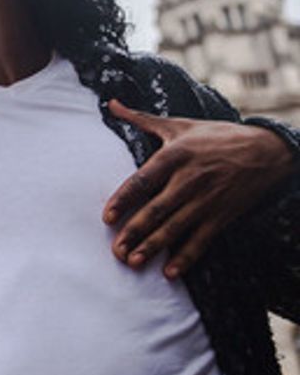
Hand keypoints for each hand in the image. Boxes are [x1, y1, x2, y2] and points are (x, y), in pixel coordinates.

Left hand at [103, 99, 294, 277]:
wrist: (267, 150)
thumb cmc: (216, 136)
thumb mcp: (179, 124)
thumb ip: (141, 118)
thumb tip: (111, 102)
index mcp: (175, 155)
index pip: (143, 180)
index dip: (124, 199)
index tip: (107, 217)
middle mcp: (190, 179)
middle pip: (157, 208)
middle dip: (135, 231)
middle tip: (115, 250)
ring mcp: (208, 199)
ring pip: (176, 227)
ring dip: (154, 247)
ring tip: (134, 261)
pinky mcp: (223, 214)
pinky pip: (202, 239)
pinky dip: (186, 256)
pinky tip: (170, 272)